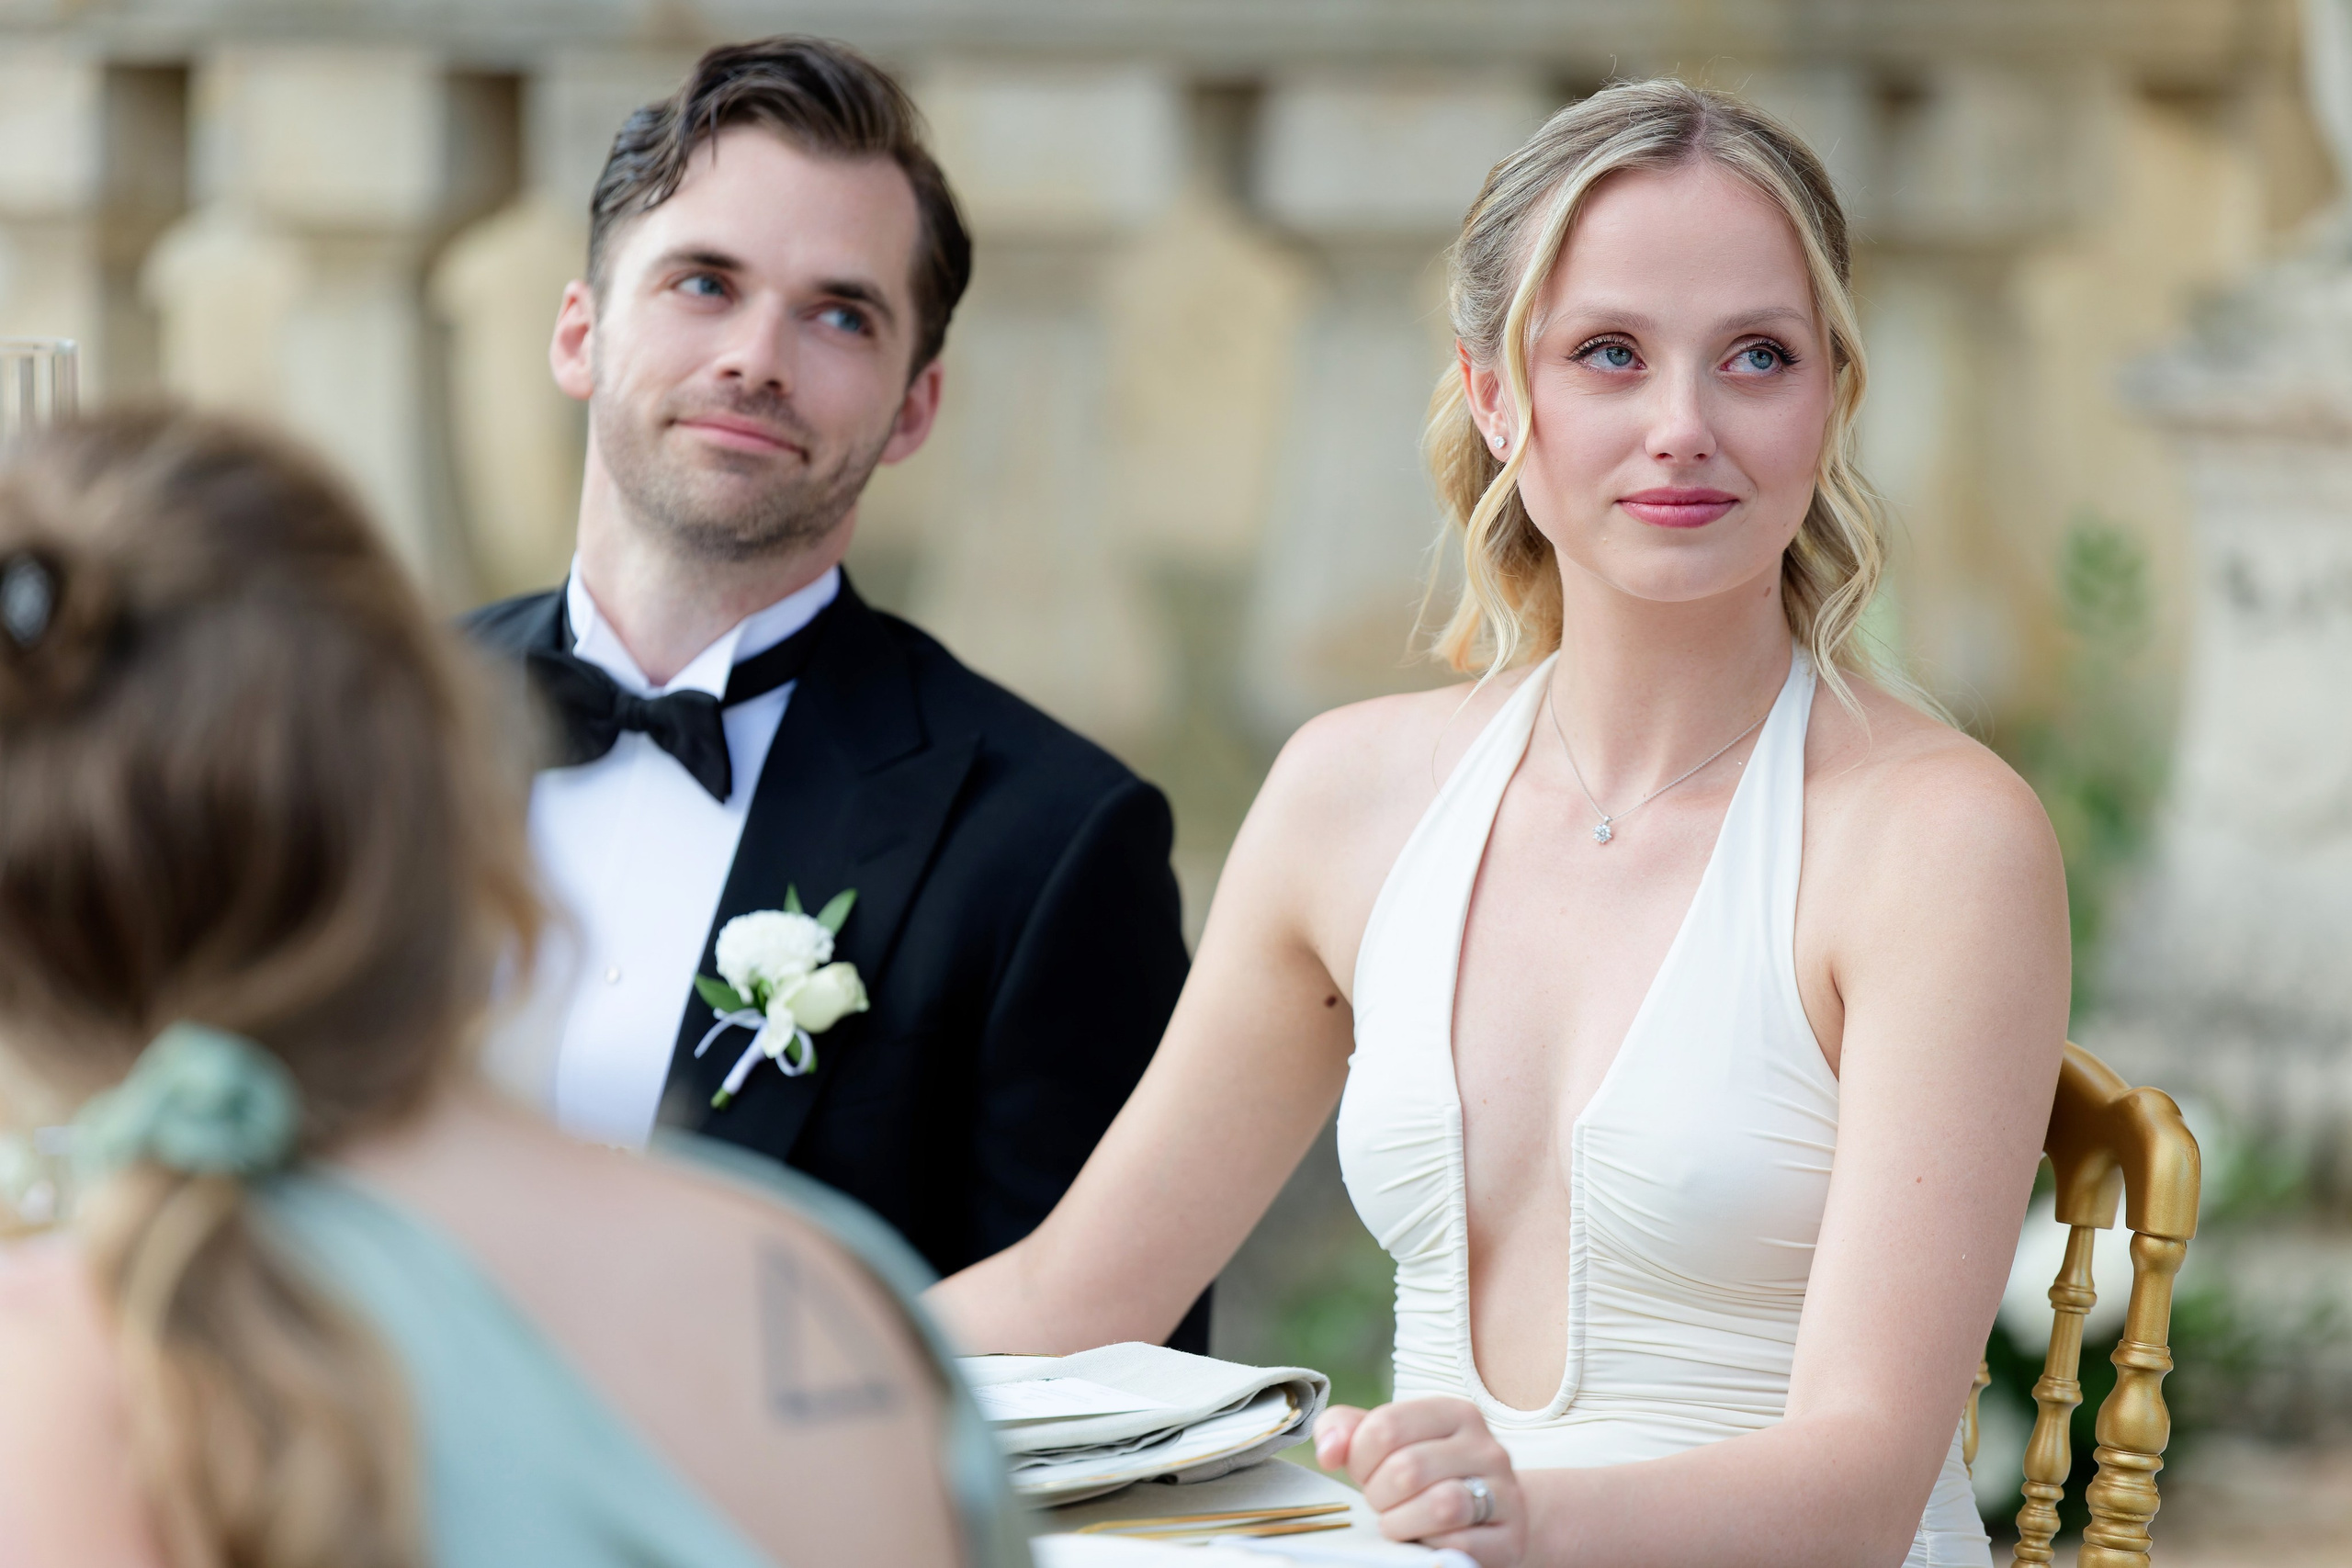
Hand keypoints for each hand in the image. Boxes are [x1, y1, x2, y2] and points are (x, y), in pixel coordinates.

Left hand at [1314, 1396, 1526, 1565]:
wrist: (1487, 1517)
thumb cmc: (1423, 1476)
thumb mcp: (1386, 1443)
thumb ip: (1345, 1431)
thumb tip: (1328, 1451)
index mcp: (1453, 1413)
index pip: (1386, 1427)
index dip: (1359, 1459)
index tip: (1364, 1474)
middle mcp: (1485, 1447)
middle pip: (1408, 1469)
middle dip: (1378, 1496)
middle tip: (1381, 1504)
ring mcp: (1505, 1492)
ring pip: (1440, 1505)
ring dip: (1401, 1523)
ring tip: (1398, 1524)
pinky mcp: (1510, 1537)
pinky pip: (1460, 1544)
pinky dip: (1430, 1548)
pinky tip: (1425, 1542)